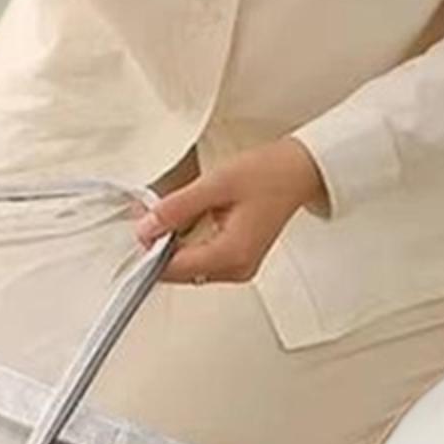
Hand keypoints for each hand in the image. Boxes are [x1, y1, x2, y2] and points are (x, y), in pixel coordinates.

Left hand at [135, 138, 328, 284]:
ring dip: (173, 246)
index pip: (174, 269)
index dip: (151, 250)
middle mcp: (235, 269)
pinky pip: (200, 262)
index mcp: (231, 254)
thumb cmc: (271, 173)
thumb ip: (178, 208)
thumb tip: (146, 228)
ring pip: (187, 269)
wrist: (301, 170)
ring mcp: (237, 269)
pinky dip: (187, 245)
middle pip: (178, 272)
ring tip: (172, 217)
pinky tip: (187, 224)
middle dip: (160, 247)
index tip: (142, 229)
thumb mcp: (217, 183)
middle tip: (153, 218)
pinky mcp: (236, 262)